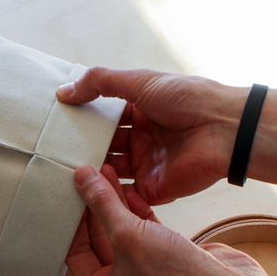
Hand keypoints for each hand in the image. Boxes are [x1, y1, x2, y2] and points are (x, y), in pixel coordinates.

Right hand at [57, 68, 246, 204]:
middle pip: (104, 146)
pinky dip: (103, 192)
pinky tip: (81, 188)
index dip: (82, 120)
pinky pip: (122, 194)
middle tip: (53, 150)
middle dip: (81, 148)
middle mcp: (142, 140)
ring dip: (89, 169)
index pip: (104, 118)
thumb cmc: (187, 99)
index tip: (55, 124)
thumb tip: (62, 92)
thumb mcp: (139, 81)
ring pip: (108, 171)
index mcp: (141, 112)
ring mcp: (145, 166)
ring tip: (60, 169)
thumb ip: (99, 83)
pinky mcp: (151, 190)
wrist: (223, 131)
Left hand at [67, 165, 272, 275]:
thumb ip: (102, 204)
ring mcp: (142, 273)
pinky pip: (142, 232)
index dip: (72, 221)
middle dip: (93, 208)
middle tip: (86, 177)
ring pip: (120, 233)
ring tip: (105, 172)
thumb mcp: (127, 234)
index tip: (69, 192)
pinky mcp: (164, 258)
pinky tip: (128, 187)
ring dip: (115, 204)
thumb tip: (81, 177)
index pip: (75, 251)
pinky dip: (136, 211)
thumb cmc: (171, 274)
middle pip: (97, 239)